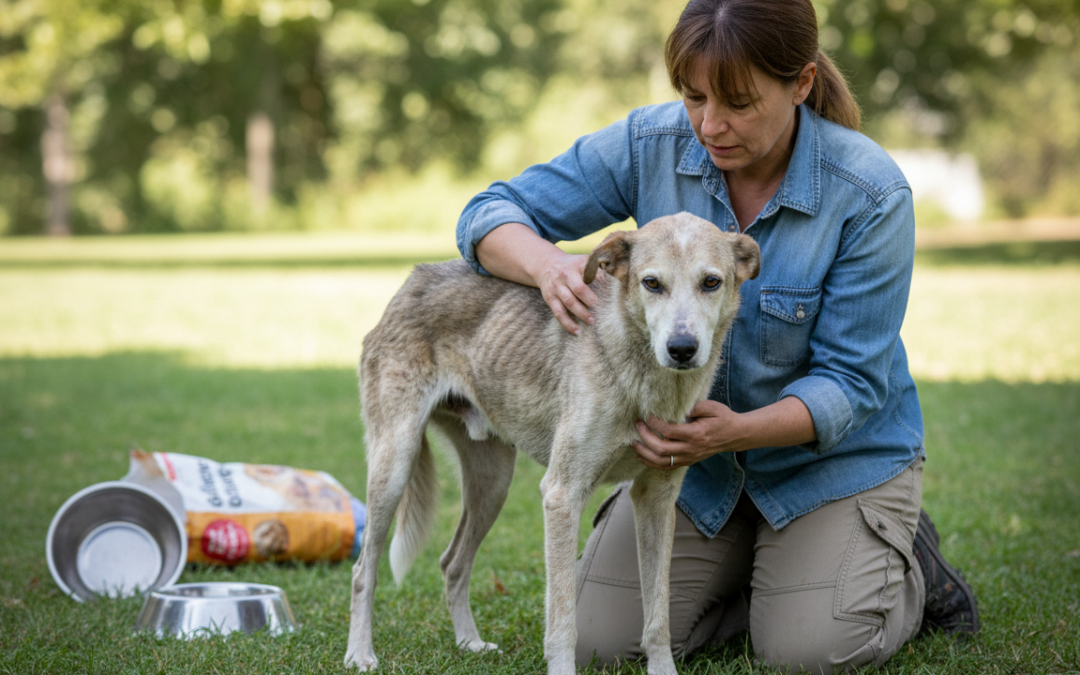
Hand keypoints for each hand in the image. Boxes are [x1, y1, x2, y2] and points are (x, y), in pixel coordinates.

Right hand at [474, 223, 600, 335]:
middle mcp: (566, 275)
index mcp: (577, 264)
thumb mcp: (583, 261)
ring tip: (592, 322)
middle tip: (602, 308)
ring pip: (569, 302)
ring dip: (581, 313)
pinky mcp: (550, 298)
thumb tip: (613, 281)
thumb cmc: (571, 266)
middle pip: (579, 288)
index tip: (610, 290)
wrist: (545, 264)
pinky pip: (559, 313)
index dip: (600, 280)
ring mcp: (557, 287)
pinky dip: (567, 323)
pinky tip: (576, 331)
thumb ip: (597, 269)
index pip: (590, 272)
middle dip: (591, 300)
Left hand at [633, 400, 745, 469]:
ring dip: (645, 453)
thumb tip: (675, 407)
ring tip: (634, 443)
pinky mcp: (688, 461)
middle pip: (661, 449)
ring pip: (661, 461)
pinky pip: (666, 466)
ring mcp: (689, 457)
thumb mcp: (711, 407)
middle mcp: (691, 449)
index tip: (647, 415)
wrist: (735, 435)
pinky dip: (652, 462)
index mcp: (696, 434)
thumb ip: (693, 407)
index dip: (655, 424)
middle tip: (638, 425)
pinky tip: (642, 455)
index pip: (669, 431)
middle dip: (645, 437)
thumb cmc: (722, 418)